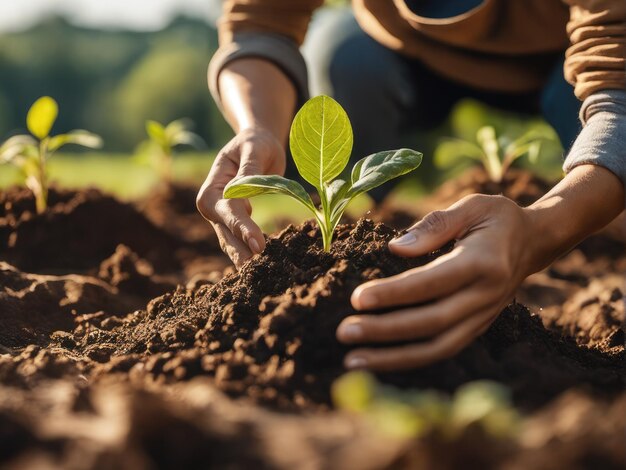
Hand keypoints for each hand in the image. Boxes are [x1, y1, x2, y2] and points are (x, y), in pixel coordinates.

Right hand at [196, 127, 285, 266]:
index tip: (259, 245)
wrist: (255, 145)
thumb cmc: (255, 143)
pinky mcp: (235, 226)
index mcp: (212, 188)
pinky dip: (251, 255)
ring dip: (245, 259)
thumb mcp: (254, 148)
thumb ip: (249, 170)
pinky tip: (265, 268)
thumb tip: (244, 191)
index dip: (243, 228)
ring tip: (262, 277)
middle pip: (227, 234)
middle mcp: (212, 207)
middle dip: (242, 253)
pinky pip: (241, 243)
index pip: (228, 211)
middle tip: (258, 273)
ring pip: (232, 244)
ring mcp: (222, 219)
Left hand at [336, 194, 537, 371]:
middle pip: (432, 323)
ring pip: (438, 347)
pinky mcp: (478, 327)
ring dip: (393, 357)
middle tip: (344, 332)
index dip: (394, 294)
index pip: (432, 283)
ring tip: (352, 359)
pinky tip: (378, 359)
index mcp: (484, 262)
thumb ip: (434, 225)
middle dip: (385, 331)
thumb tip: (395, 247)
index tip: (358, 299)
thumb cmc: (496, 219)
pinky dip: (410, 358)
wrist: (534, 242)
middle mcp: (486, 295)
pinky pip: (443, 349)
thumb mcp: (471, 206)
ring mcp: (484, 316)